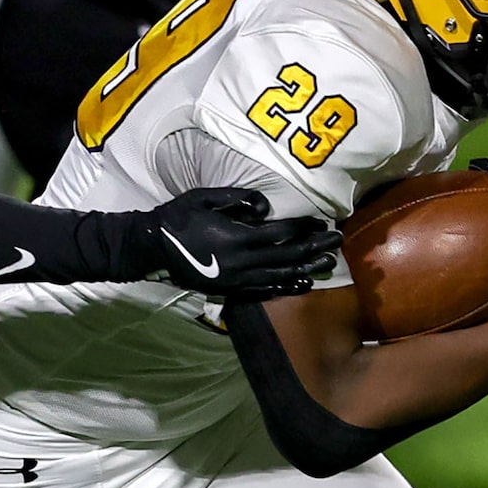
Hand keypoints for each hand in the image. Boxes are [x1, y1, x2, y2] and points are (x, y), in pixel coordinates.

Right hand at [117, 189, 340, 297]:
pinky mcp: (228, 290)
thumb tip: (266, 206)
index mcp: (236, 238)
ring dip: (306, 269)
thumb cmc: (176, 217)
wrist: (150, 248)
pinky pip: (262, 291)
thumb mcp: (204, 196)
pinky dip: (284, 288)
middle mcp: (241, 263)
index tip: (322, 221)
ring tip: (327, 263)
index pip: (280, 233)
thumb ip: (237, 198)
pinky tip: (301, 284)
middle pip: (287, 256)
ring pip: (279, 276)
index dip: (303, 227)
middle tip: (337, 241)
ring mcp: (236, 280)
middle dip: (314, 248)